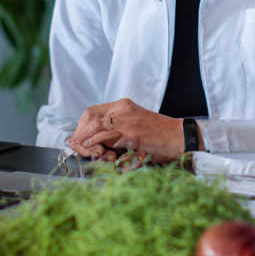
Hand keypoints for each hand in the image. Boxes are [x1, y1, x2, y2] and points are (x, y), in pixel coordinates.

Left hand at [67, 99, 194, 163]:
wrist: (179, 136)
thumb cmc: (158, 134)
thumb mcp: (135, 124)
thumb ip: (116, 130)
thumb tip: (95, 143)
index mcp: (123, 106)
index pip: (92, 112)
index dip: (81, 126)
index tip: (77, 138)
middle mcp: (124, 110)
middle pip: (91, 118)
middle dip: (79, 134)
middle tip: (74, 146)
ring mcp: (129, 122)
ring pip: (97, 127)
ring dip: (85, 140)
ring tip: (80, 149)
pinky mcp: (134, 136)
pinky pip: (110, 138)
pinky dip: (97, 143)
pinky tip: (92, 149)